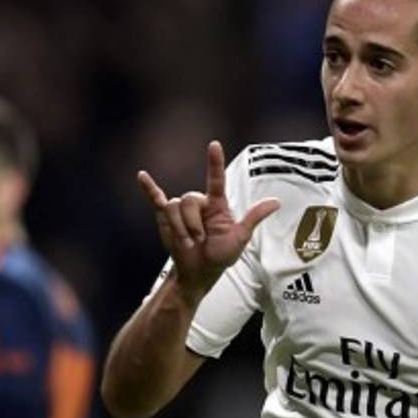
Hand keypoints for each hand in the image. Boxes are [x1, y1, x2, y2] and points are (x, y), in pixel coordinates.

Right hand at [138, 141, 279, 300]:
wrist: (198, 272)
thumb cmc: (220, 256)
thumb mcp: (240, 238)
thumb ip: (253, 218)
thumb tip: (276, 202)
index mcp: (216, 205)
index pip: (215, 179)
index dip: (214, 162)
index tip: (214, 145)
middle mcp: (199, 203)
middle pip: (189, 199)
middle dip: (192, 224)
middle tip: (199, 241)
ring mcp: (181, 210)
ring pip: (174, 208)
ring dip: (180, 229)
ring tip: (188, 243)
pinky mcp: (166, 218)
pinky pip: (156, 199)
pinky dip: (148, 188)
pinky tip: (141, 176)